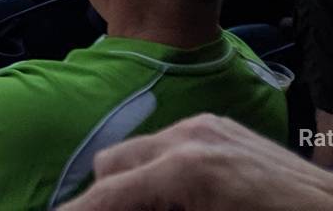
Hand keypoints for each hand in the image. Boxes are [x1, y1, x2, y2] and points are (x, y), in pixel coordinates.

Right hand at [68, 113, 332, 209]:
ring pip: (137, 157)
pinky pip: (169, 151)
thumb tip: (120, 208)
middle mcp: (191, 137)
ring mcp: (210, 129)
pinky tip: (185, 206)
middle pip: (110, 168)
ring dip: (134, 192)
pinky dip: (162, 181)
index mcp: (187, 170)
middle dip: (106, 203)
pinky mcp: (226, 133)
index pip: (106, 196)